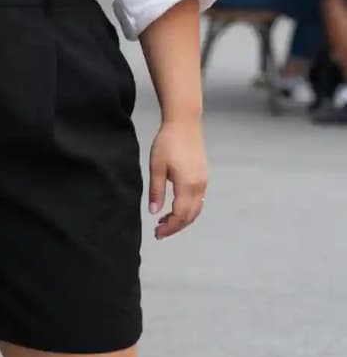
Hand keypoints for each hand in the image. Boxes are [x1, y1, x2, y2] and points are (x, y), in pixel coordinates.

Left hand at [148, 120, 206, 239]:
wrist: (184, 123)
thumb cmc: (167, 142)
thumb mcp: (156, 167)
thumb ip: (156, 191)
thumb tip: (154, 212)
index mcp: (187, 185)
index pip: (181, 215)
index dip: (170, 228)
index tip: (157, 233)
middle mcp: (199, 186)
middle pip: (190, 216)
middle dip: (175, 227)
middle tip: (159, 232)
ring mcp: (203, 181)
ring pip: (196, 209)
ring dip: (181, 219)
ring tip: (164, 221)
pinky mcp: (203, 176)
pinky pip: (198, 200)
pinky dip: (187, 209)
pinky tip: (175, 207)